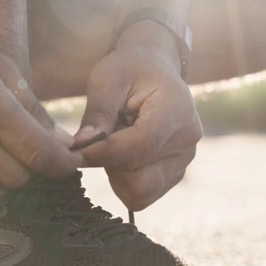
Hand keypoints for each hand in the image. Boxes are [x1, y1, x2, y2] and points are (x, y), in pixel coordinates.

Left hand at [72, 21, 201, 211]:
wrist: (152, 70)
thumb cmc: (129, 70)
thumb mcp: (107, 79)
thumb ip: (97, 112)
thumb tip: (81, 146)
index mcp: (177, 109)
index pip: (140, 146)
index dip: (104, 153)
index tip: (78, 148)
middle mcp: (188, 140)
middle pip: (140, 178)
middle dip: (110, 163)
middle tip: (102, 136)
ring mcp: (184, 161)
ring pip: (140, 192)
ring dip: (116, 173)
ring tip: (116, 140)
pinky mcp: (174, 175)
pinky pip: (142, 195)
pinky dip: (124, 181)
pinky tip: (122, 154)